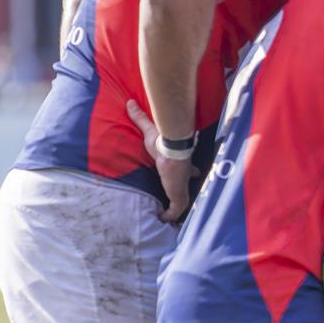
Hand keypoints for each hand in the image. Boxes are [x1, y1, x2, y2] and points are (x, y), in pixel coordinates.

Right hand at [127, 100, 198, 222]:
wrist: (174, 150)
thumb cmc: (164, 142)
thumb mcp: (150, 131)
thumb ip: (141, 118)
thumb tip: (130, 102)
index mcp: (182, 163)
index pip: (190, 169)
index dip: (191, 171)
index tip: (194, 174)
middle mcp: (184, 176)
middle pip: (188, 185)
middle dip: (184, 189)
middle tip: (180, 197)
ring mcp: (182, 187)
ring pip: (182, 201)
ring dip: (176, 207)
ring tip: (170, 215)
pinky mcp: (178, 196)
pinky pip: (175, 210)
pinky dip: (170, 216)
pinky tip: (163, 219)